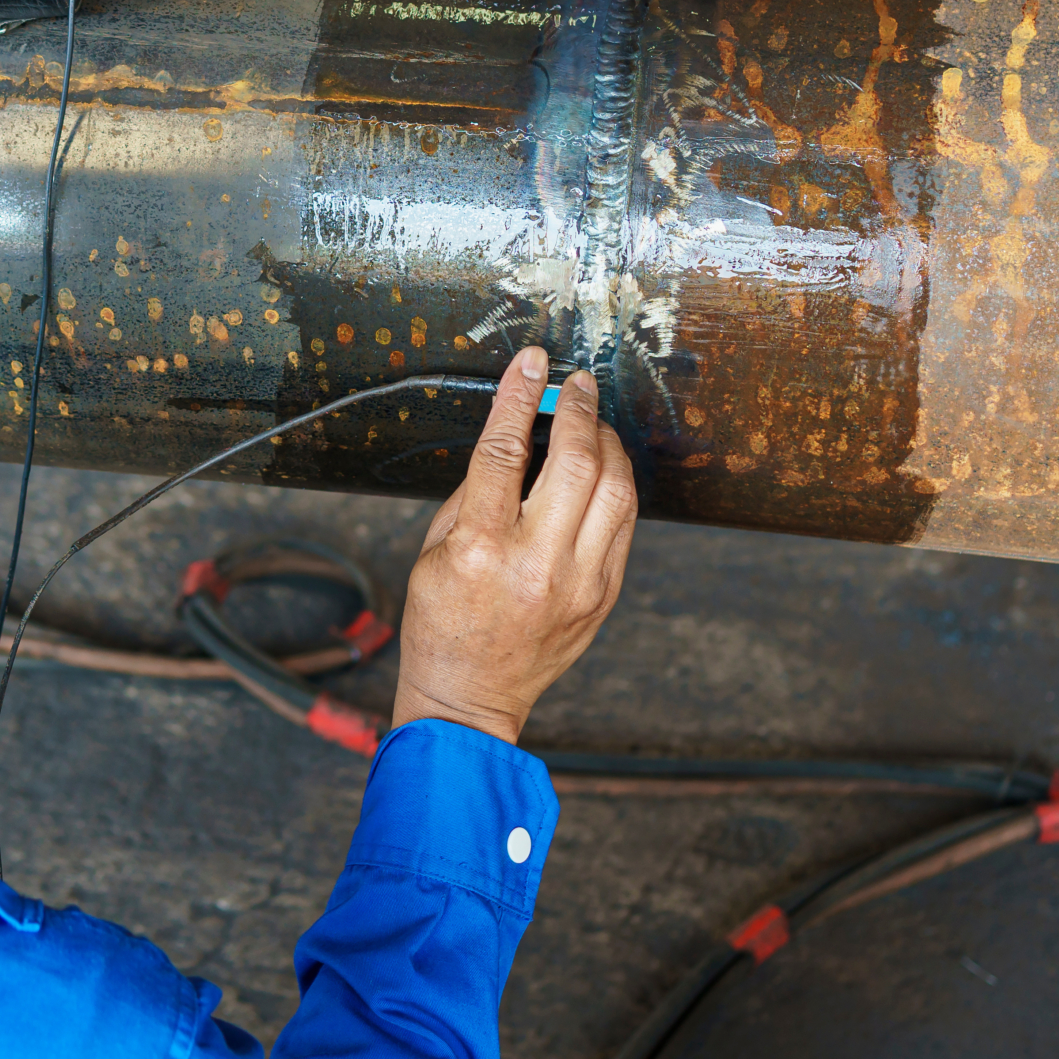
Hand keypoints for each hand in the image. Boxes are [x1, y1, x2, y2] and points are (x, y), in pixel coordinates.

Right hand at [390, 349, 635, 743]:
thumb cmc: (443, 621)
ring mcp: (579, 582)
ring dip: (608, 444)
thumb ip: (475, 493)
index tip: (534, 362)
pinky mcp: (603, 596)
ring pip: (616, 490)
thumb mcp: (434, 549)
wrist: (470, 696)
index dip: (521, 397)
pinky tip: (603, 470)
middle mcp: (536, 563)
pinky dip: (616, 487)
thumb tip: (517, 439)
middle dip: (581, 410)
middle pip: (577, 462)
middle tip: (578, 384)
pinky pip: (623, 525)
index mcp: (480, 547)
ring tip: (593, 422)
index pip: (505, 451)